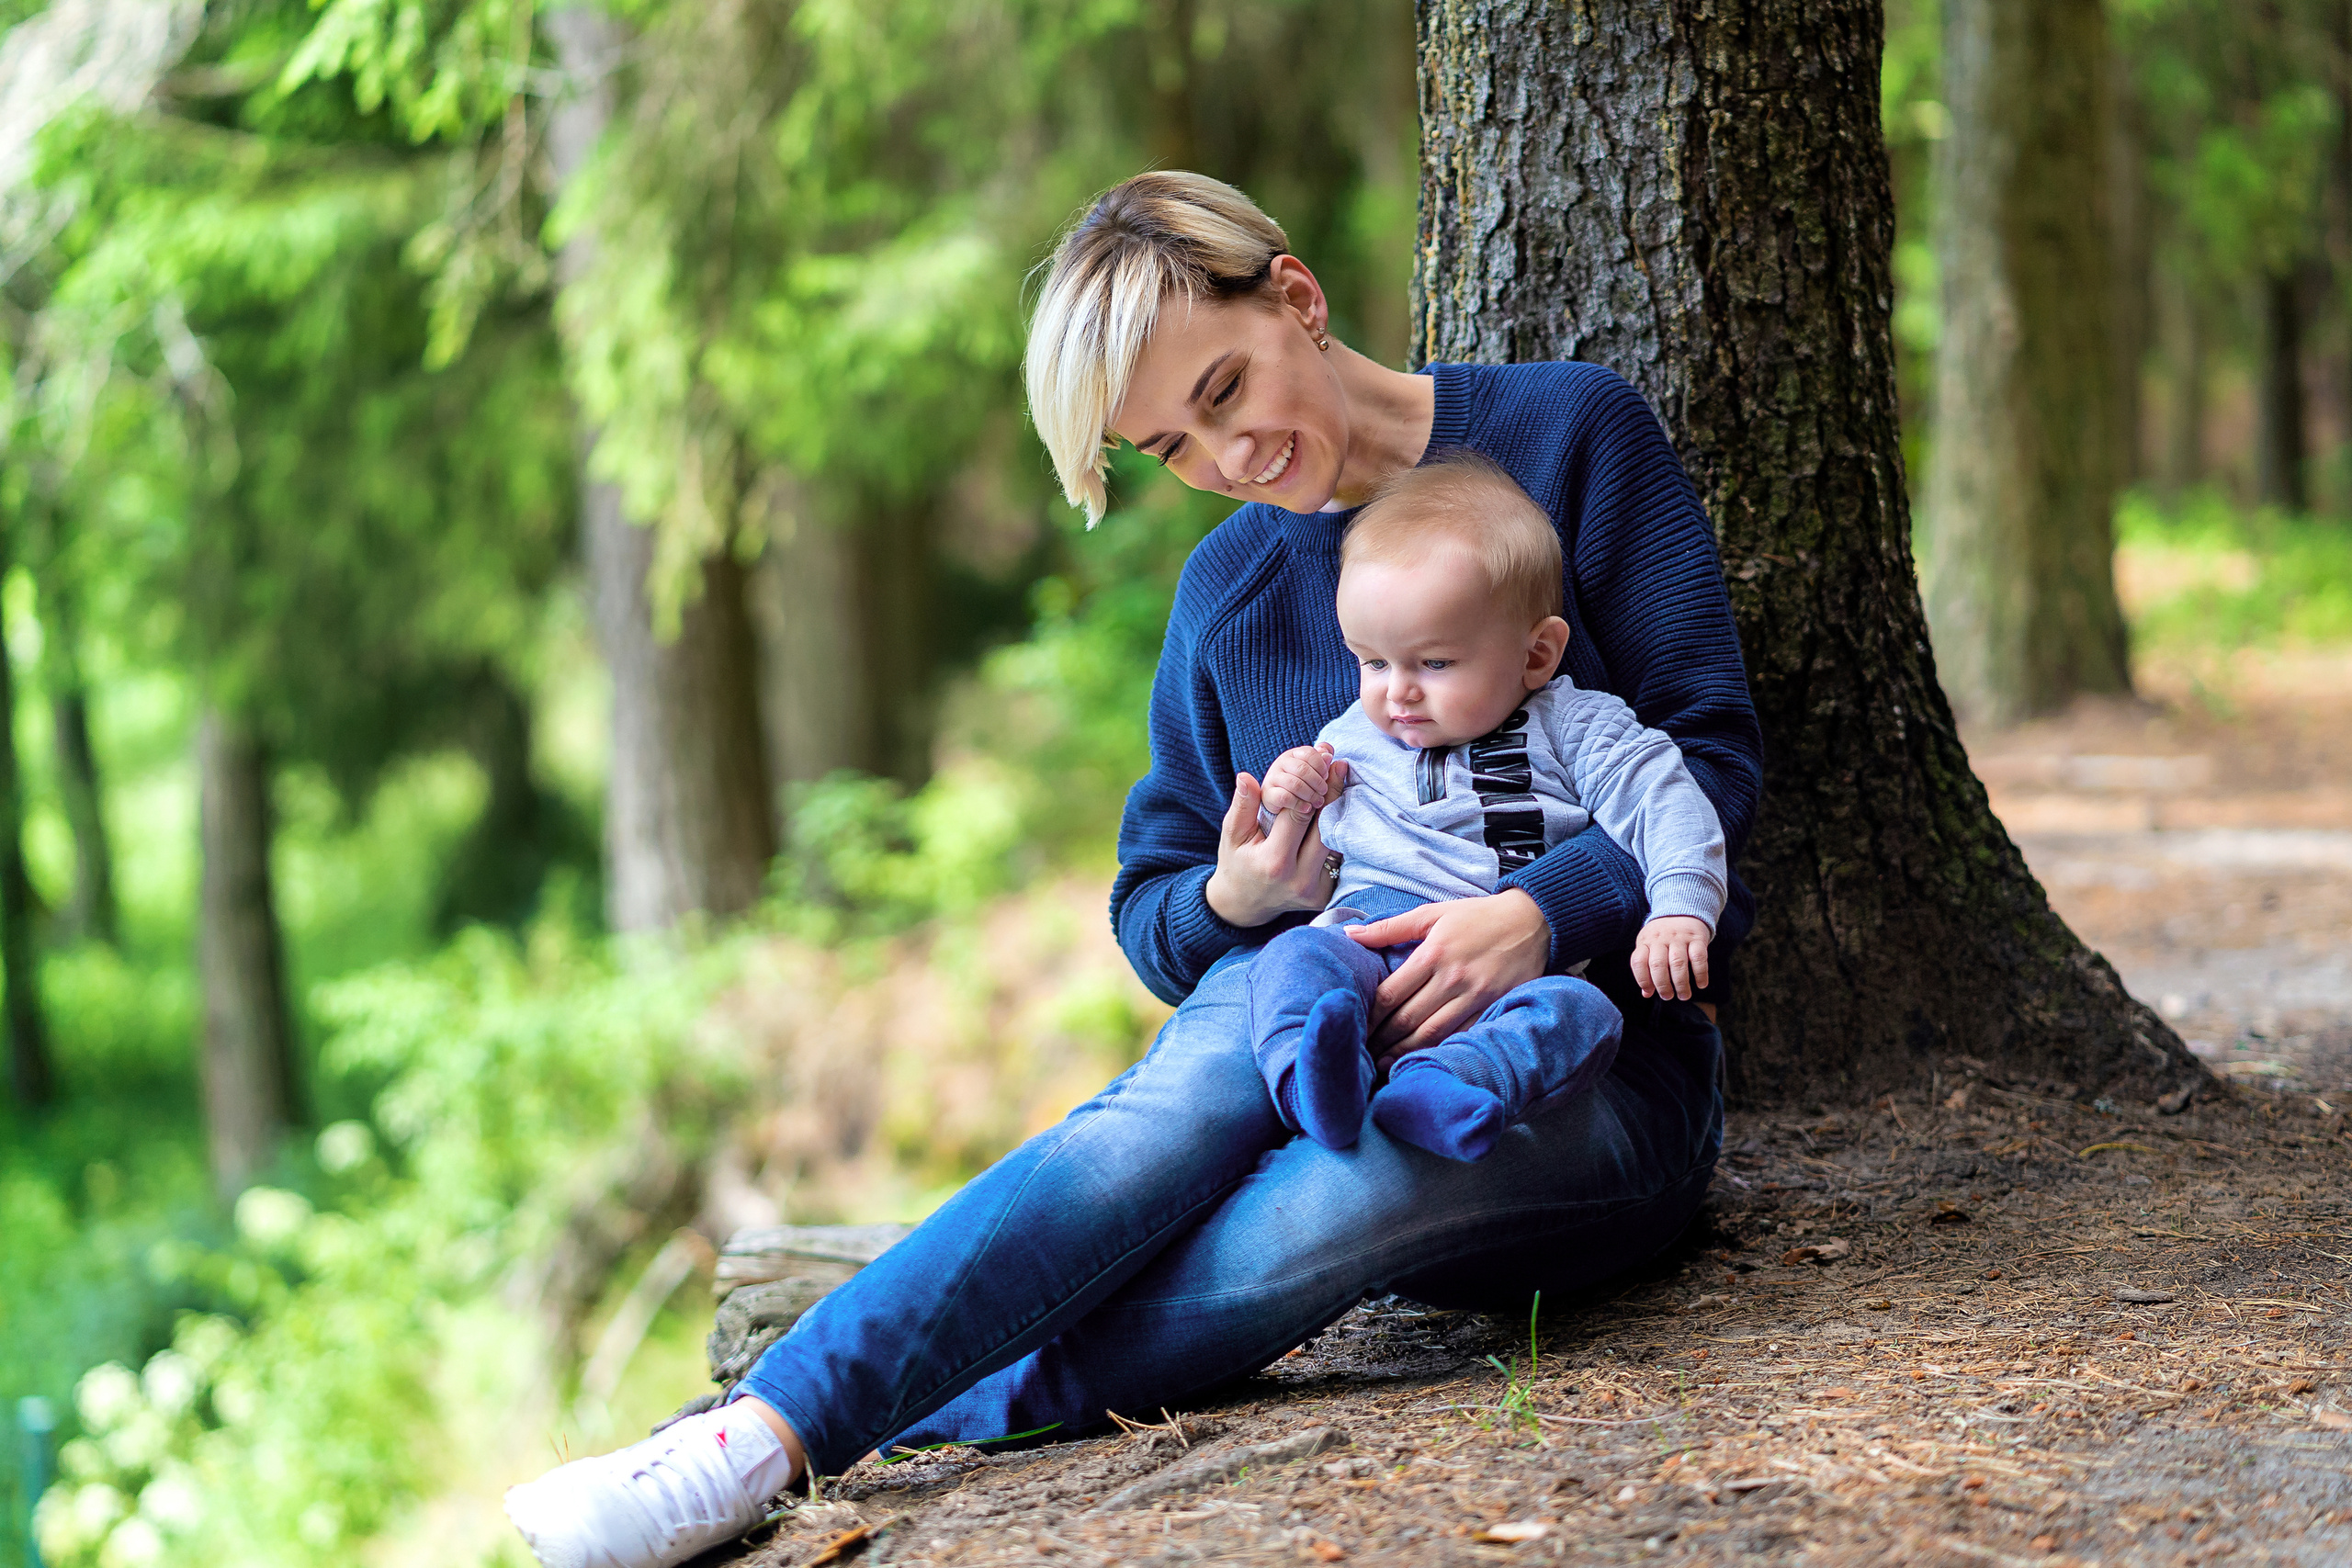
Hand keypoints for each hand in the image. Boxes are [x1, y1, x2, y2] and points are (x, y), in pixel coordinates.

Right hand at [1204, 771, 1340, 926]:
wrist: (1245, 903)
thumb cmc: (1237, 863)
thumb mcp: (1231, 835)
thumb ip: (1242, 806)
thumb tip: (1246, 777)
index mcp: (1275, 863)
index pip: (1299, 816)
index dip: (1311, 787)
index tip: (1322, 763)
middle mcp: (1300, 879)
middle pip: (1325, 827)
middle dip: (1333, 793)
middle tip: (1339, 766)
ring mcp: (1316, 889)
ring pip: (1335, 841)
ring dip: (1339, 811)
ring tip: (1341, 782)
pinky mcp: (1326, 894)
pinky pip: (1336, 857)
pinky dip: (1336, 833)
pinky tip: (1338, 810)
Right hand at [1260, 742, 1348, 818]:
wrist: (1285, 811)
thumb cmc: (1305, 789)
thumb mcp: (1317, 776)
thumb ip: (1324, 765)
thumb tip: (1329, 755)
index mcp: (1294, 755)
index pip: (1309, 753)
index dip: (1321, 765)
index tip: (1326, 777)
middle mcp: (1281, 763)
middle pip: (1302, 769)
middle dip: (1317, 782)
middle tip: (1323, 792)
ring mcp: (1272, 778)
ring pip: (1295, 784)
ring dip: (1310, 795)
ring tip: (1317, 802)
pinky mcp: (1268, 794)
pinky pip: (1285, 797)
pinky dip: (1299, 804)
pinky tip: (1307, 808)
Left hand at [1346, 890, 1550, 1063]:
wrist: (1534, 920)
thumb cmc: (1478, 916)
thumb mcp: (1432, 913)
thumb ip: (1389, 928)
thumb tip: (1350, 935)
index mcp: (1432, 953)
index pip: (1391, 994)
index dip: (1370, 1016)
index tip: (1356, 1026)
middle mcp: (1452, 978)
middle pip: (1408, 1018)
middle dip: (1382, 1040)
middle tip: (1363, 1054)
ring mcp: (1475, 996)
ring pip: (1433, 1033)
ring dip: (1405, 1052)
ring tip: (1385, 1065)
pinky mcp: (1494, 1007)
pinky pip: (1463, 1035)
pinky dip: (1442, 1049)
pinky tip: (1425, 1060)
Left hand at [1632, 916, 1711, 1000]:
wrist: (1683, 909)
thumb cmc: (1663, 935)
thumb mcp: (1649, 945)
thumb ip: (1646, 968)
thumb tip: (1646, 994)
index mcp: (1646, 941)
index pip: (1638, 962)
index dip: (1642, 979)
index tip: (1649, 992)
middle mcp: (1661, 938)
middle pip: (1658, 965)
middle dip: (1663, 985)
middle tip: (1668, 996)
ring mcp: (1679, 937)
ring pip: (1678, 963)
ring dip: (1681, 983)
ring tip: (1684, 996)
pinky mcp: (1697, 937)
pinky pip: (1699, 957)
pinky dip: (1700, 973)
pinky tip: (1701, 985)